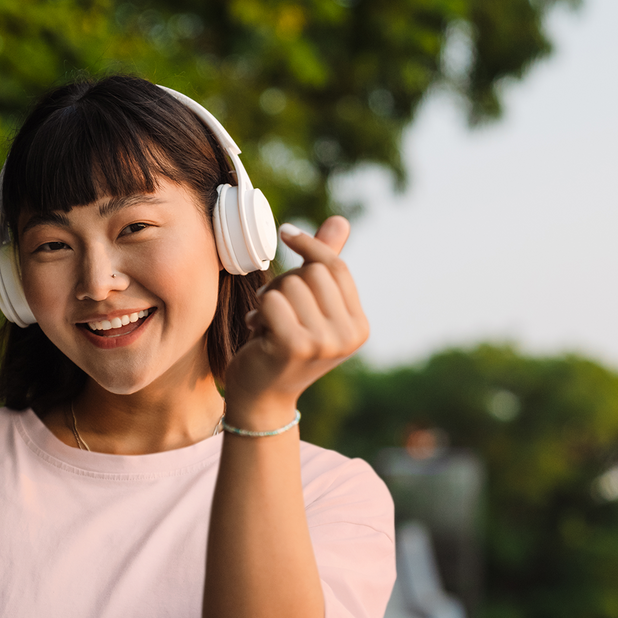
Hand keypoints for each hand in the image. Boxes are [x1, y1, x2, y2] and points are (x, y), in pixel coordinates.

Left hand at [222, 216, 368, 428]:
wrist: (261, 398)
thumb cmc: (281, 346)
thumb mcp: (308, 307)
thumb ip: (325, 266)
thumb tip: (340, 219)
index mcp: (359, 326)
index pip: (336, 268)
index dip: (310, 246)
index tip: (286, 232)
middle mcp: (348, 336)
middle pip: (314, 272)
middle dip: (286, 280)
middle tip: (271, 305)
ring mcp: (324, 343)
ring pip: (291, 284)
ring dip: (269, 297)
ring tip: (265, 321)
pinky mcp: (295, 346)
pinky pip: (272, 300)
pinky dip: (258, 310)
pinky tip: (258, 331)